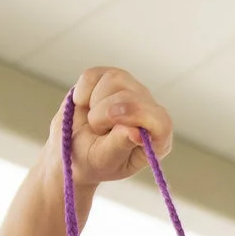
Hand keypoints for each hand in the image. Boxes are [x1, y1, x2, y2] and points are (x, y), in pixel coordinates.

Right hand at [54, 66, 172, 185]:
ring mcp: (132, 91)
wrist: (73, 150)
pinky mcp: (112, 78)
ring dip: (94, 102)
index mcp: (157, 139)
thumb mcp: (105, 160)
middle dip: (105, 115)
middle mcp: (150, 111)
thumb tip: (135, 132)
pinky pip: (94, 74)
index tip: (113, 121)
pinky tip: (84, 105)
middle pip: (132, 98)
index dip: (138, 117)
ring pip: (115, 79)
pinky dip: (83, 90)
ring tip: (93, 119)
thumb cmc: (94, 160)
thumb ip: (120, 145)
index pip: (161, 122)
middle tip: (96, 131)